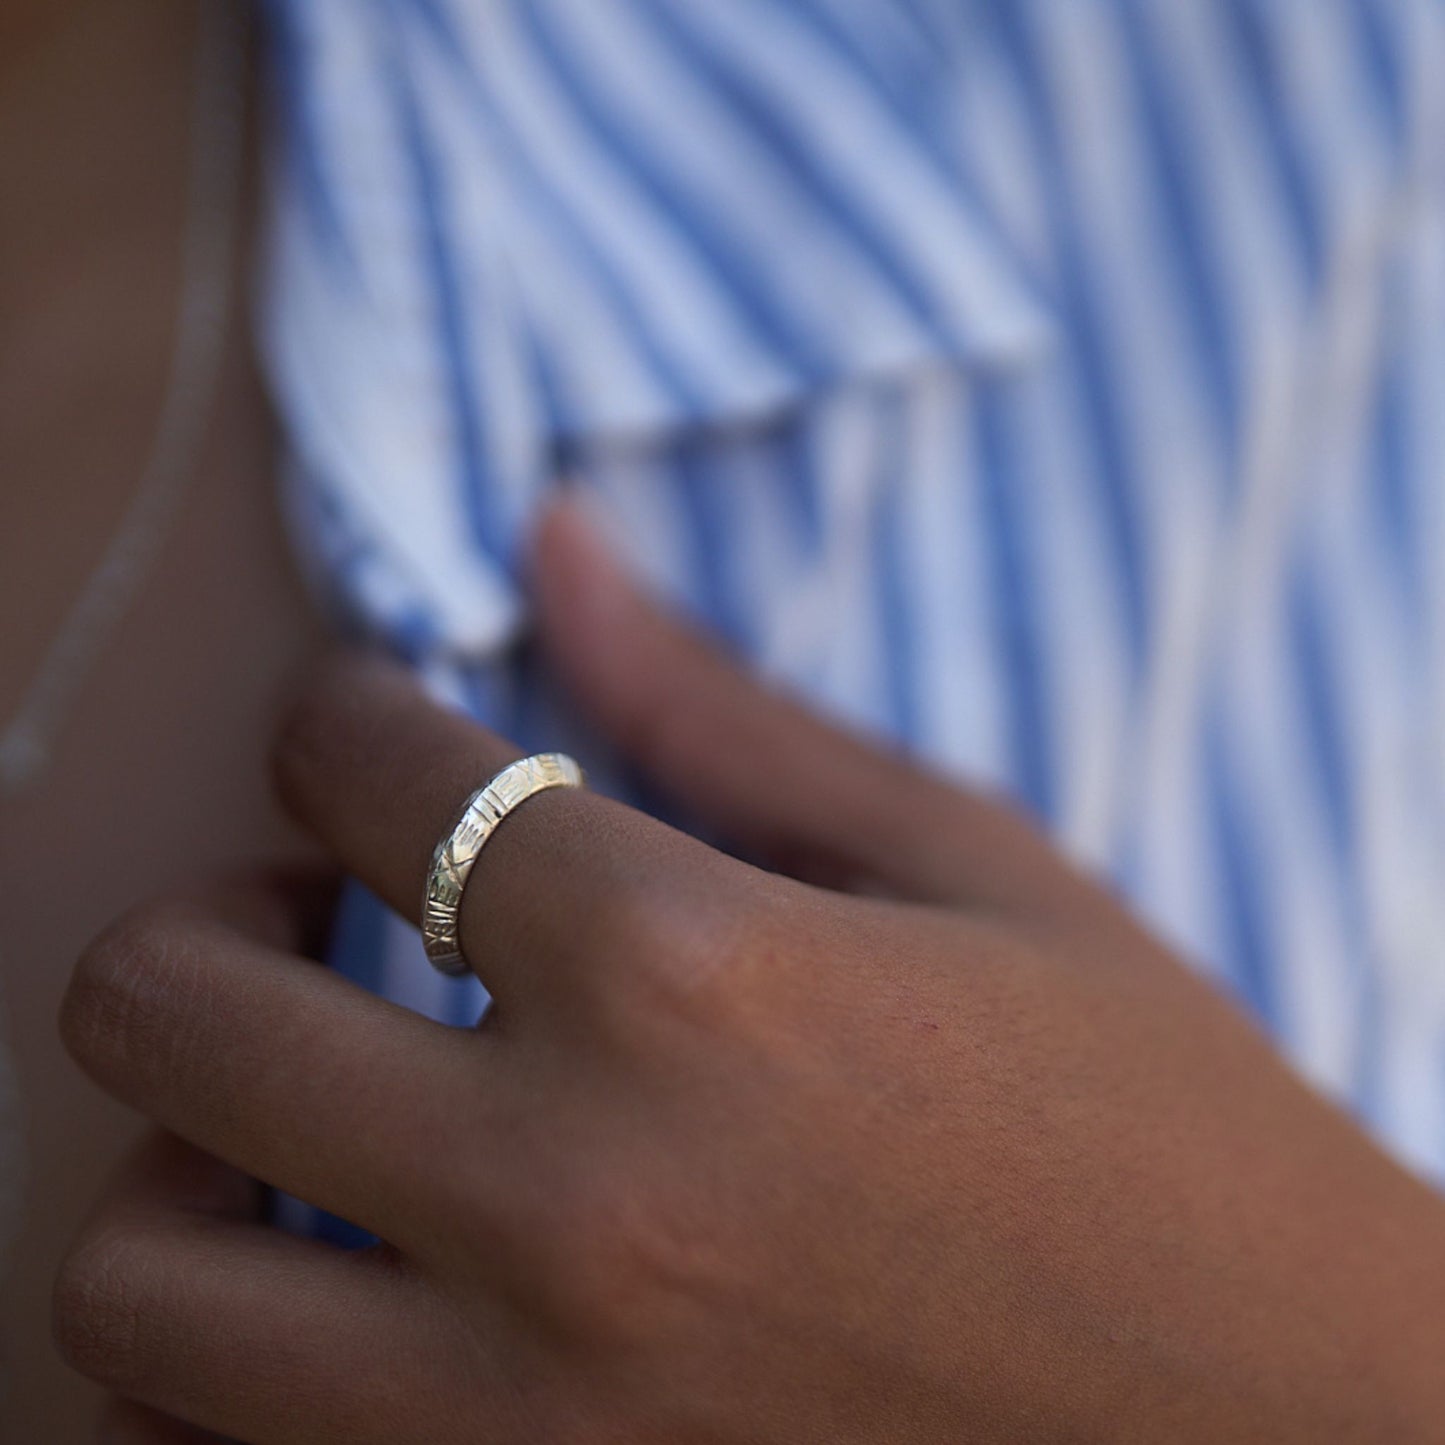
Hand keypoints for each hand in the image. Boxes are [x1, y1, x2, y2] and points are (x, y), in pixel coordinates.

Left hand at [55, 508, 1444, 1442]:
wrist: (1292, 1442)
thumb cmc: (1158, 1135)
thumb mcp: (974, 878)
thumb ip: (724, 709)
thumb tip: (553, 543)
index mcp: (694, 976)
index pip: (367, 770)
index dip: (345, 714)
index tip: (380, 726)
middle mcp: (571, 1199)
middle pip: (164, 1006)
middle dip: (205, 919)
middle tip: (309, 917)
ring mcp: (521, 1424)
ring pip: (130, 1276)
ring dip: (178, 1158)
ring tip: (303, 1124)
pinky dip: (224, 1360)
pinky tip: (346, 1288)